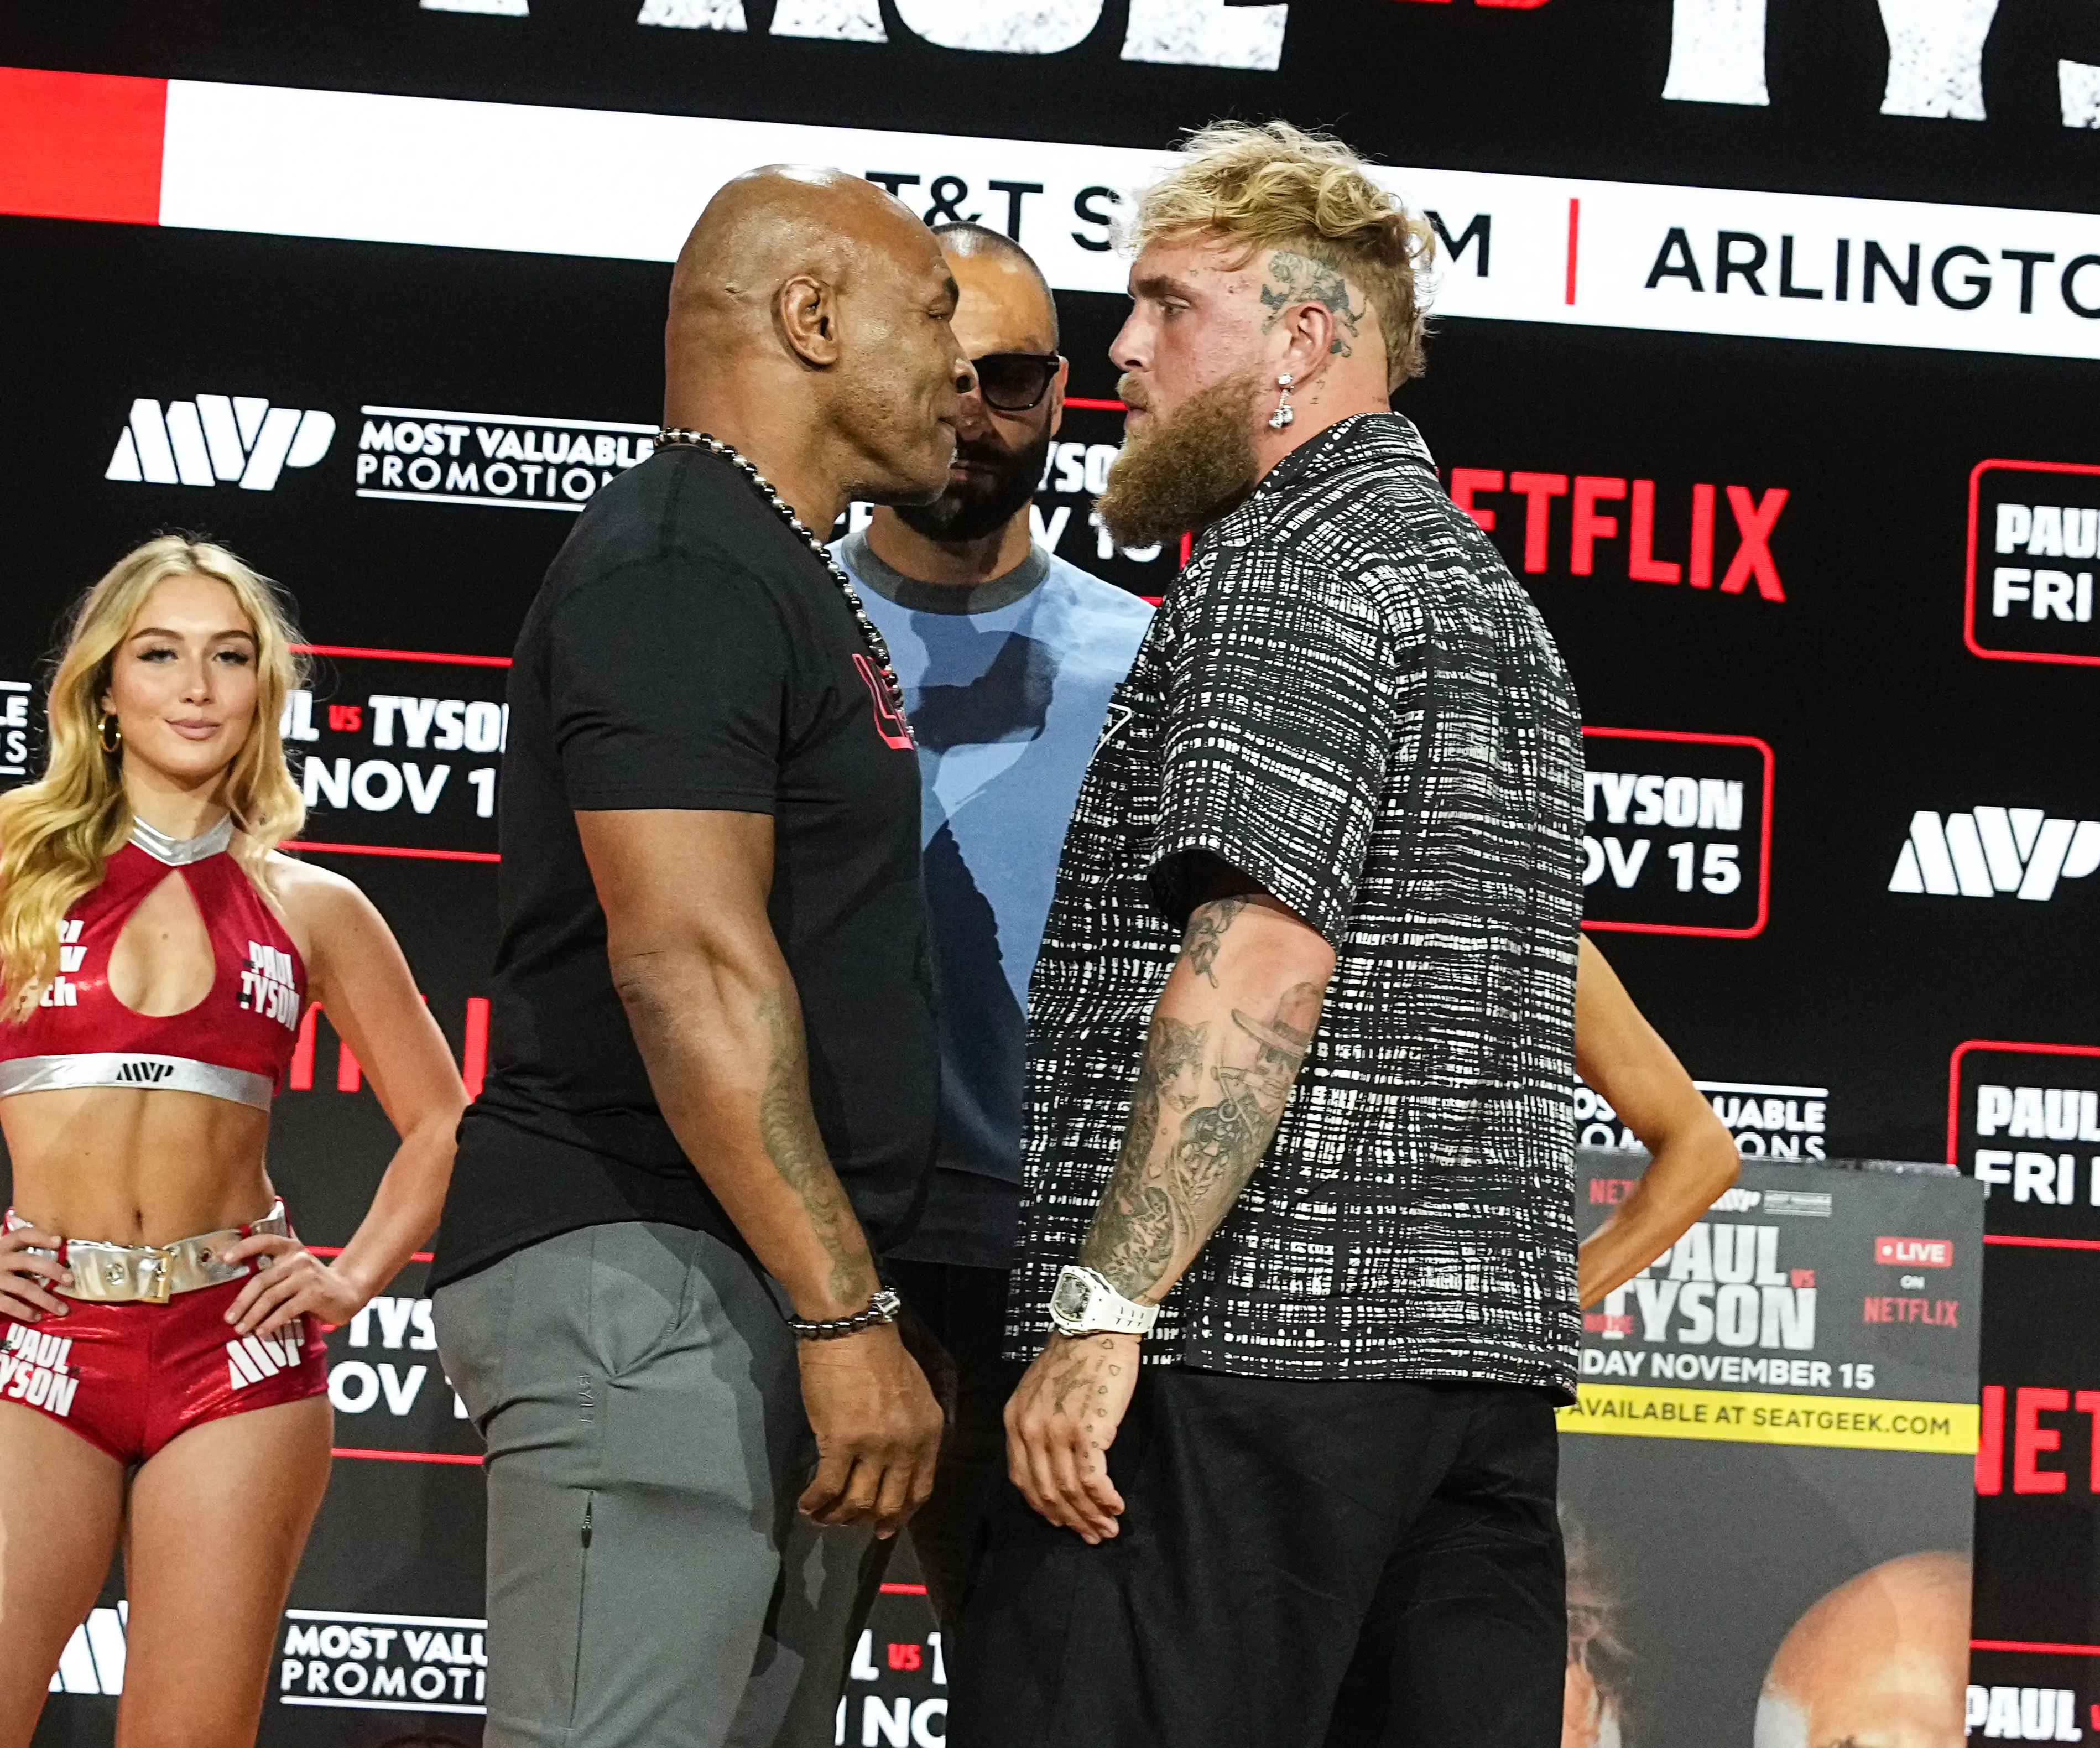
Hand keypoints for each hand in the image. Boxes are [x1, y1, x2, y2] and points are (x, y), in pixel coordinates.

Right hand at [0, 1226, 71, 1322]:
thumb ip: (9, 1245)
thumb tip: (28, 1232)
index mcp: (1, 1246)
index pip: (22, 1235)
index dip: (40, 1236)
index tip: (59, 1241)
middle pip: (29, 1261)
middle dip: (52, 1270)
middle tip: (70, 1280)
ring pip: (25, 1287)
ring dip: (46, 1299)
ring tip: (62, 1309)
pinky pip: (9, 1304)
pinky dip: (25, 1311)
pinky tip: (36, 1317)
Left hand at [220, 1234, 364, 1336]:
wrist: (348, 1291)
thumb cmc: (314, 1284)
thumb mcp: (294, 1270)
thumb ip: (273, 1272)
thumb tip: (235, 1292)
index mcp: (290, 1249)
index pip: (264, 1241)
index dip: (243, 1248)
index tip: (224, 1259)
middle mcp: (298, 1259)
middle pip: (261, 1280)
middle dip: (241, 1302)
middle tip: (229, 1318)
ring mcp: (307, 1276)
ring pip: (270, 1297)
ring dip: (252, 1316)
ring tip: (241, 1329)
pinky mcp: (314, 1294)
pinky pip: (285, 1311)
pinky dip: (270, 1324)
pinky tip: (262, 1333)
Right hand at [796, 1322, 942, 1539]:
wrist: (854, 1328)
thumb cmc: (880, 1354)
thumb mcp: (915, 1395)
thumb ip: (911, 1431)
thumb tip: (893, 1463)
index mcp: (929, 1433)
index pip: (921, 1490)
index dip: (901, 1514)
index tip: (885, 1527)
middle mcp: (907, 1445)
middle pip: (890, 1503)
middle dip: (867, 1521)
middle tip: (848, 1524)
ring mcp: (875, 1446)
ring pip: (858, 1502)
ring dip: (838, 1517)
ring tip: (822, 1517)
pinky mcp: (842, 1442)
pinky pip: (829, 1487)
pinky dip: (816, 1502)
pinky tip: (806, 1505)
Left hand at [1004, 1332, 1138, 1543]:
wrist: (1097, 1328)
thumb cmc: (1074, 1358)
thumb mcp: (1037, 1390)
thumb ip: (1037, 1425)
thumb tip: (1050, 1464)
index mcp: (1015, 1421)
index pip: (1023, 1480)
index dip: (1044, 1508)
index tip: (1063, 1522)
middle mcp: (1030, 1430)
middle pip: (1047, 1492)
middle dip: (1071, 1520)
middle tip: (1092, 1535)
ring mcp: (1057, 1431)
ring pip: (1070, 1490)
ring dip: (1091, 1515)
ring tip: (1109, 1528)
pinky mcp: (1087, 1430)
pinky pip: (1093, 1479)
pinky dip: (1105, 1499)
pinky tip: (1116, 1506)